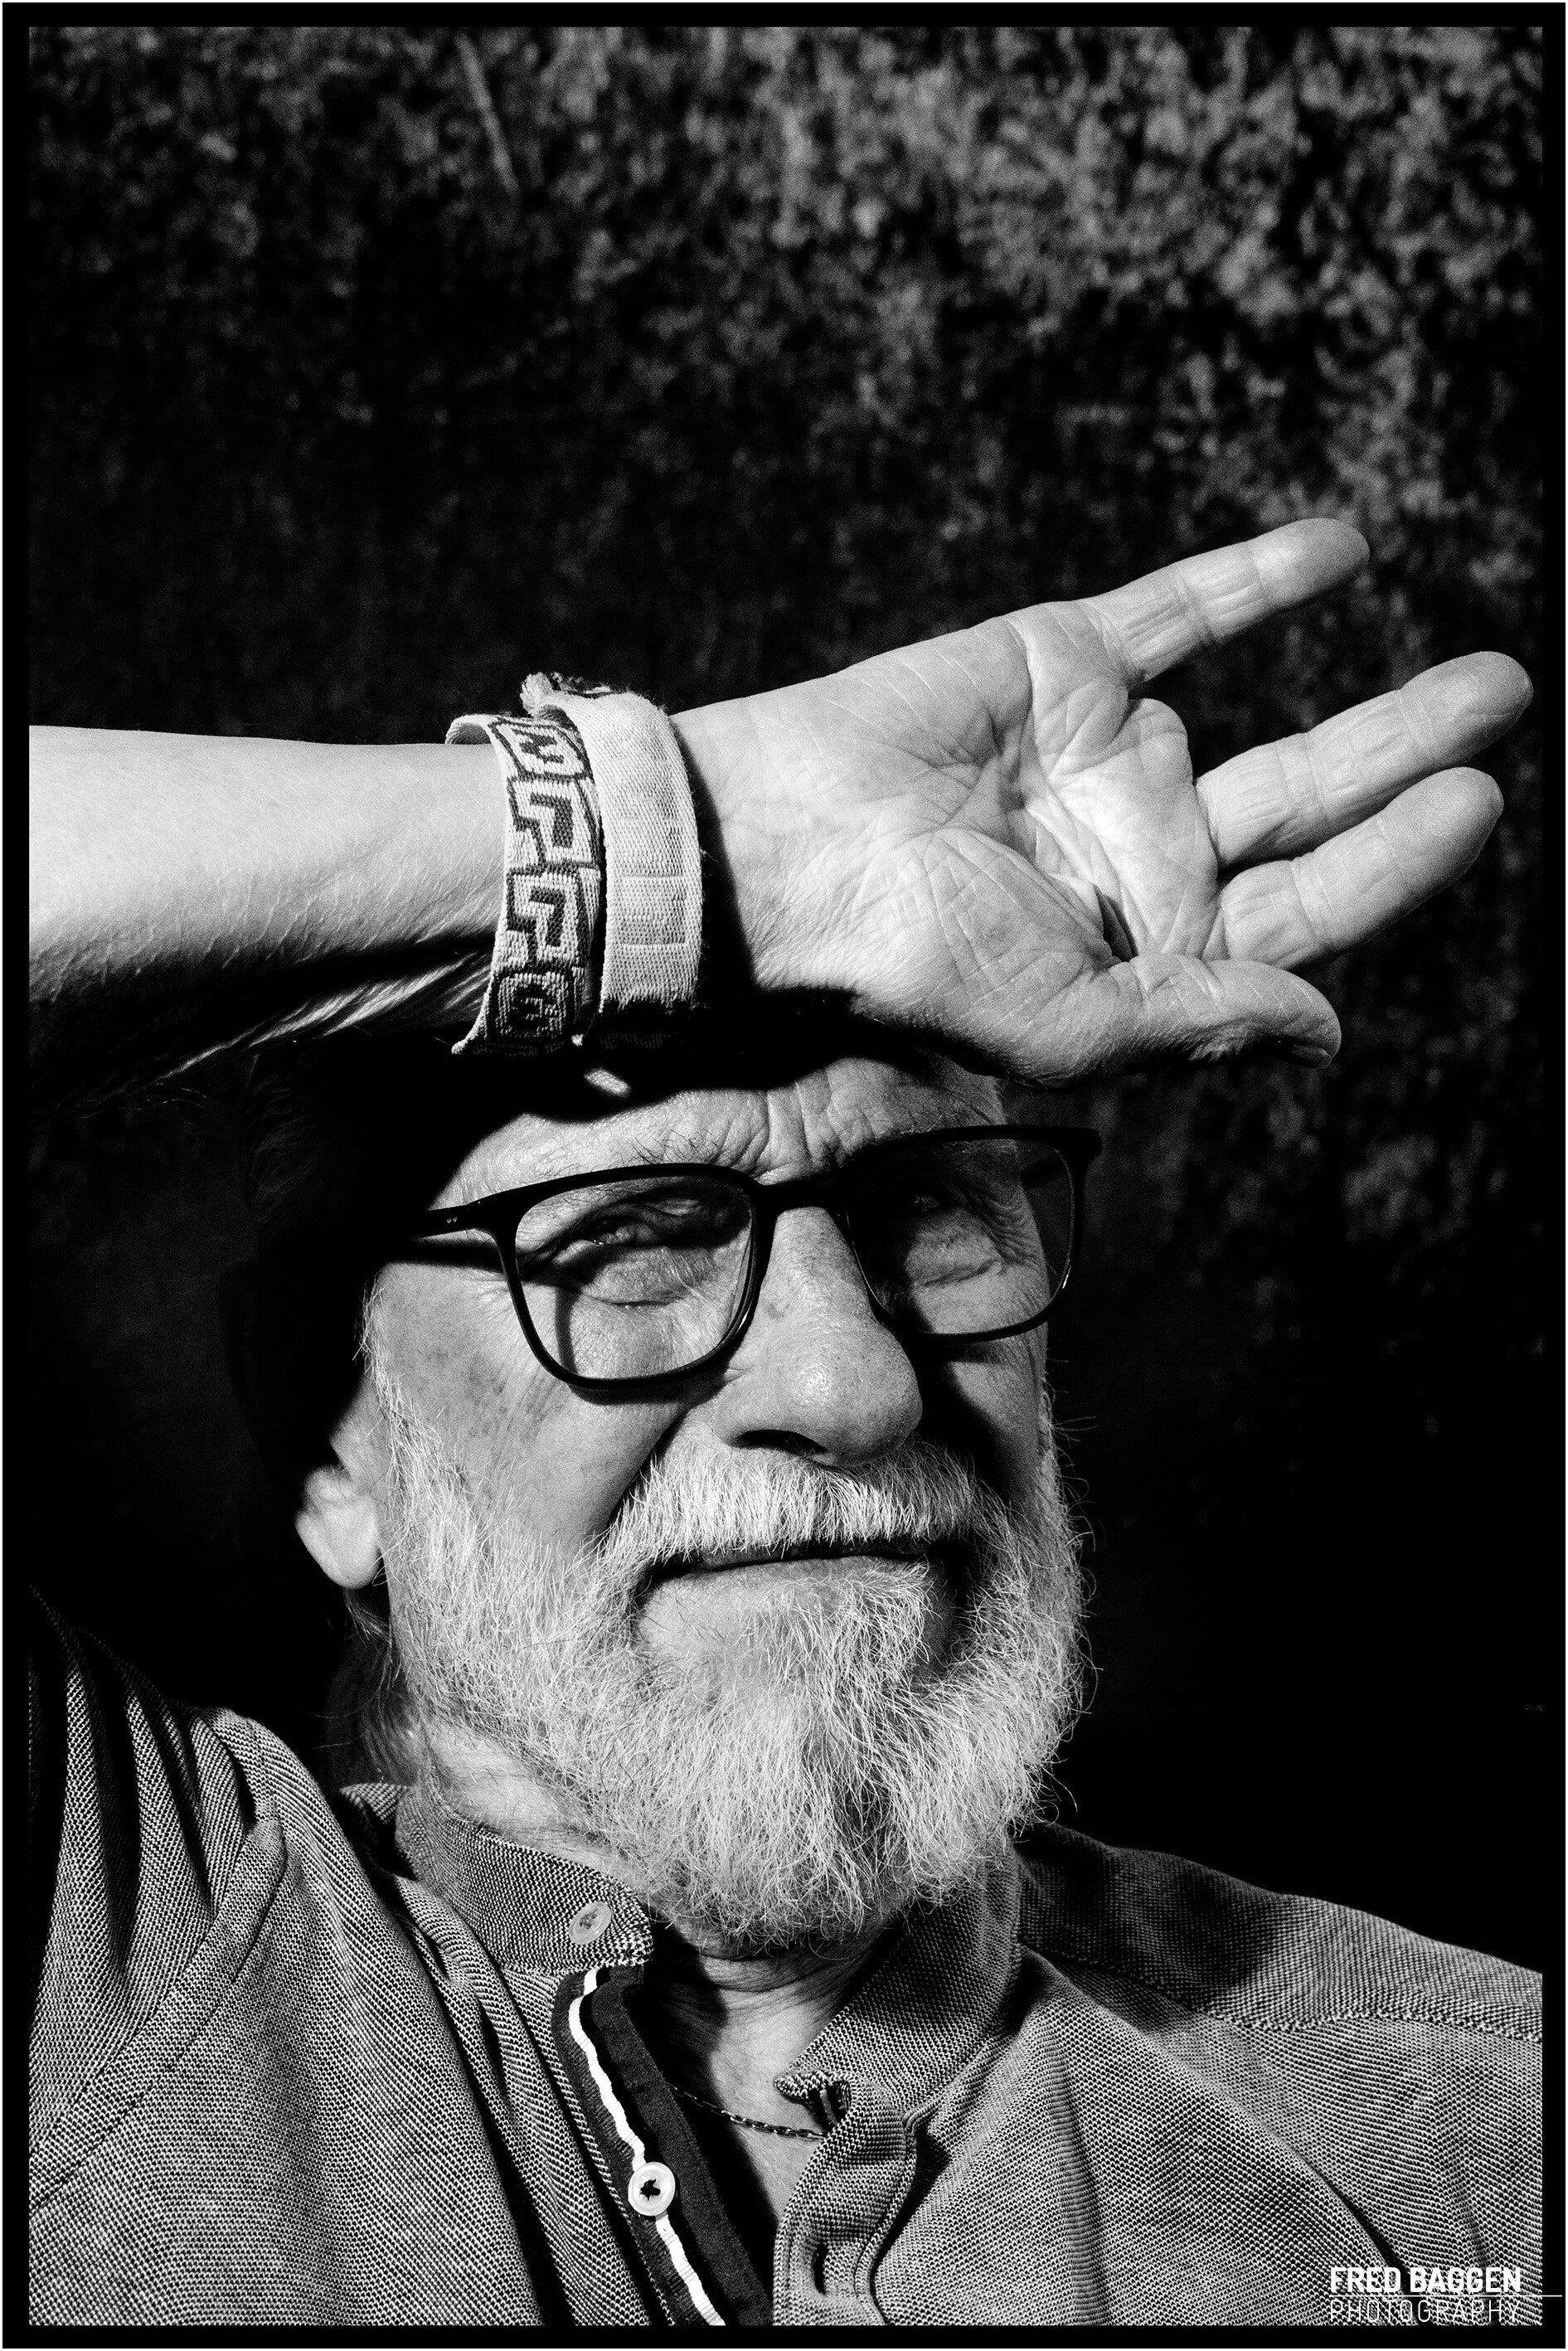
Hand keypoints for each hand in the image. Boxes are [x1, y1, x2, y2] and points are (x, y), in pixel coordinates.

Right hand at [676, 521, 1530, 1079]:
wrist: (787, 848)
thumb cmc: (911, 961)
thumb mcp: (1072, 1023)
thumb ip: (1204, 1018)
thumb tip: (1328, 1028)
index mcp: (1146, 948)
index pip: (1303, 910)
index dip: (1393, 864)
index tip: (1474, 809)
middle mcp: (1137, 854)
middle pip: (1305, 810)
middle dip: (1406, 767)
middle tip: (1500, 713)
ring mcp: (1103, 756)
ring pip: (1264, 718)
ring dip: (1374, 702)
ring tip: (1485, 679)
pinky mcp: (1061, 664)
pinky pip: (1180, 614)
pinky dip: (1256, 584)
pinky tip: (1339, 552)